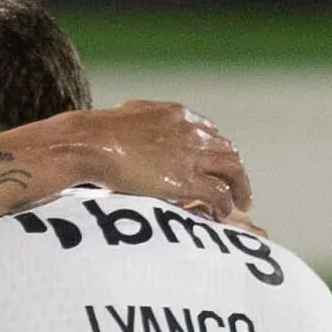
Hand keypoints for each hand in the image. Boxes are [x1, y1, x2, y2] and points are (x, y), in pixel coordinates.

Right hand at [66, 100, 250, 220]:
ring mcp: (191, 156)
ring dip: (239, 189)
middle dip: (234, 171)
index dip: (216, 152)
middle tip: (237, 188)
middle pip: (227, 151)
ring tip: (241, 204)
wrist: (90, 143)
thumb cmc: (95, 134)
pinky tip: (222, 215)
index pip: (209, 132)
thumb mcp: (125, 116)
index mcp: (177, 115)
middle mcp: (191, 132)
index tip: (215, 167)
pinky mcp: (186, 180)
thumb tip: (130, 127)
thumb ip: (139, 123)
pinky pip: (218, 194)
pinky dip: (225, 205)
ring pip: (232, 171)